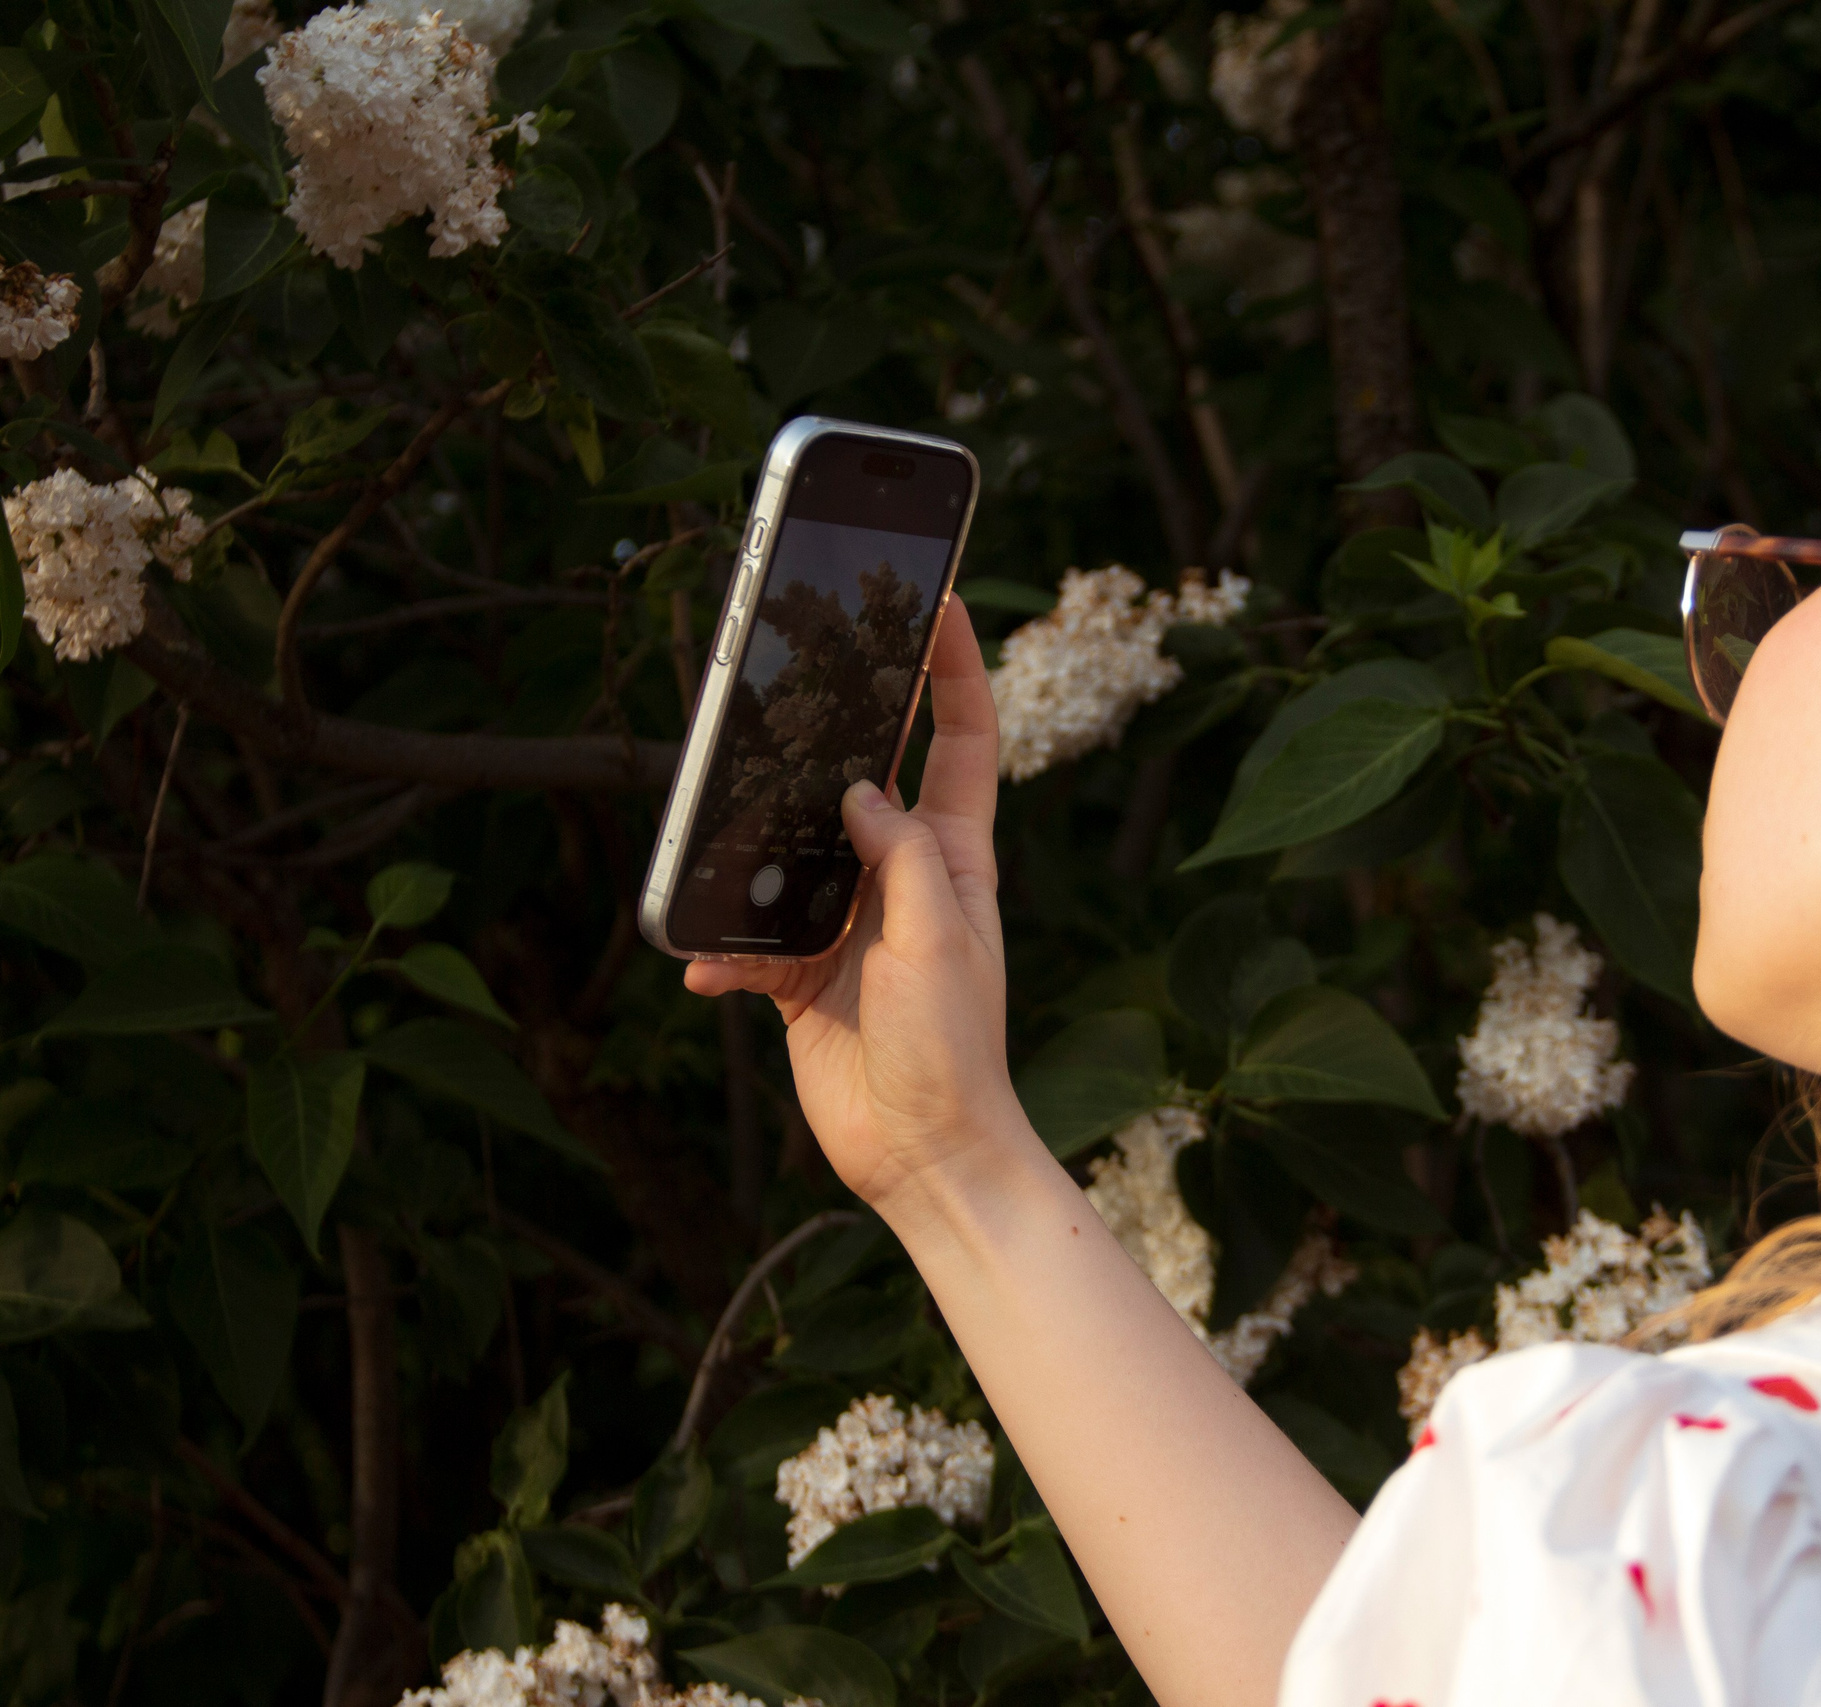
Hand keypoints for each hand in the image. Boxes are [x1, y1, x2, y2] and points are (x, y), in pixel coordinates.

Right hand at [684, 596, 1025, 1211]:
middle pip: (863, 777)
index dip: (957, 670)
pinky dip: (724, 951)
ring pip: (791, 851)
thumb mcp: (939, 937)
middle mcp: (902, 877)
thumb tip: (862, 791)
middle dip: (833, 726)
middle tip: (795, 669)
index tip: (943, 603)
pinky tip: (707, 966)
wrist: (924, 1153)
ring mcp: (849, 923)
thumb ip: (903, 856)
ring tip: (719, 827)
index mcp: (955, 857)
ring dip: (755, 845)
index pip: (964, 741)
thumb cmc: (955, 1047)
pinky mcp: (803, 976)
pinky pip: (750, 941)